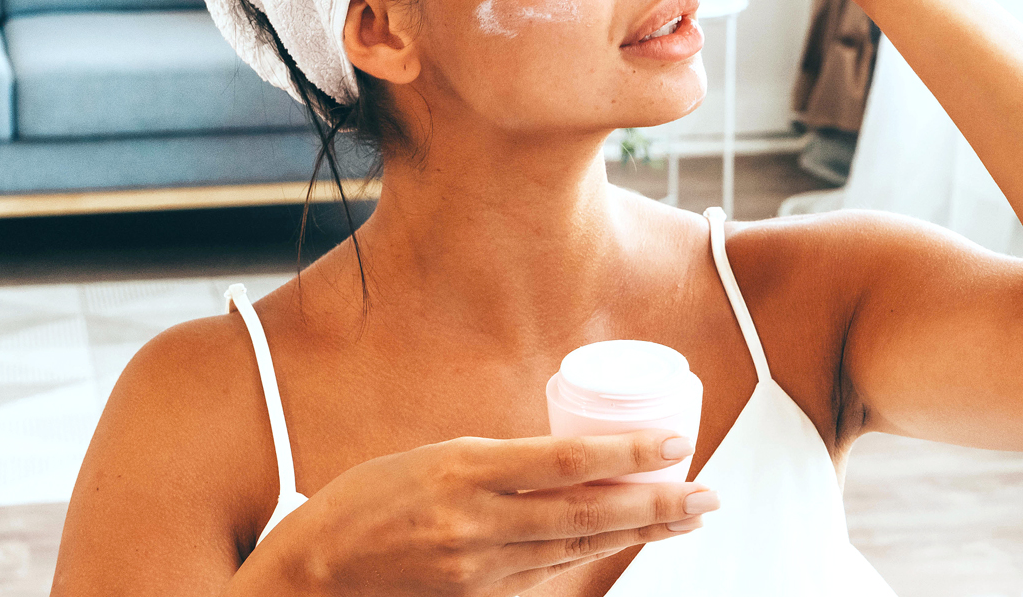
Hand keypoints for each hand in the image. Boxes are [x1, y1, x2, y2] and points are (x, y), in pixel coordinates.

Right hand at [258, 429, 718, 595]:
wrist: (314, 579)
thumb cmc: (365, 504)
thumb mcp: (432, 457)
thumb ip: (498, 463)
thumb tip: (567, 460)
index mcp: (465, 469)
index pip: (567, 461)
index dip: (629, 454)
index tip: (674, 442)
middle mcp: (479, 524)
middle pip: (589, 514)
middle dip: (658, 505)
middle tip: (708, 494)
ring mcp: (481, 571)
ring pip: (578, 549)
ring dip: (638, 532)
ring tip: (684, 516)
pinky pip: (547, 576)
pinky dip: (589, 556)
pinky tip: (621, 542)